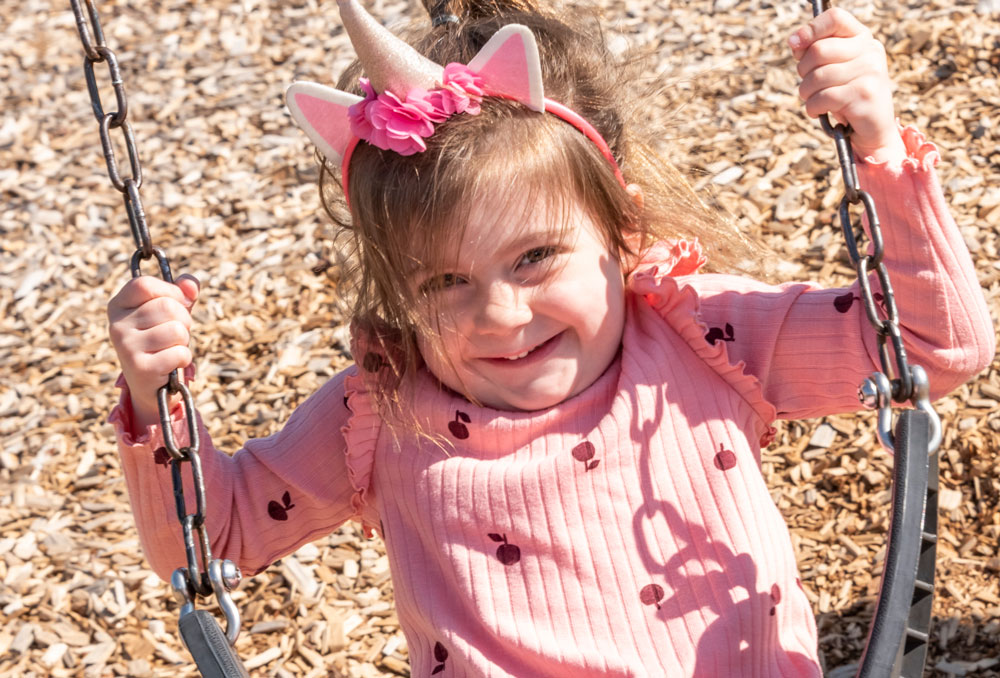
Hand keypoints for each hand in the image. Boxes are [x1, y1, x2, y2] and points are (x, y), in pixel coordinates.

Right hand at [107, 274, 199, 427]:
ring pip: (177, 329)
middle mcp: (116, 326)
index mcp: (118, 306)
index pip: (145, 284)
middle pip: (167, 306)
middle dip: (183, 320)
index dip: (170, 292)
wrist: (152, 386)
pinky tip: (169, 365)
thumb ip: (181, 292)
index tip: (176, 303)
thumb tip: (191, 284)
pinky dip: (183, 359)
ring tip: (170, 349)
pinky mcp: (140, 368)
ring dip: (183, 341)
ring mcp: (126, 347)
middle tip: (174, 335)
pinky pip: (180, 352)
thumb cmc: (162, 342)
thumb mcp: (170, 313)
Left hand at [789, 8, 905, 163]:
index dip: (810, 29)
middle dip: (803, 71)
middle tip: (808, 85)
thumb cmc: (847, 97)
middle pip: (819, 50)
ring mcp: (870, 72)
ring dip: (806, 93)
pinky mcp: (864, 95)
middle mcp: (870, 51)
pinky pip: (823, 97)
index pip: (835, 19)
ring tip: (814, 100)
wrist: (872, 131)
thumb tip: (795, 42)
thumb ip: (816, 53)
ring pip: (817, 76)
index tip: (794, 44)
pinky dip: (813, 108)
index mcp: (863, 39)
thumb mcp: (833, 70)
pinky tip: (819, 112)